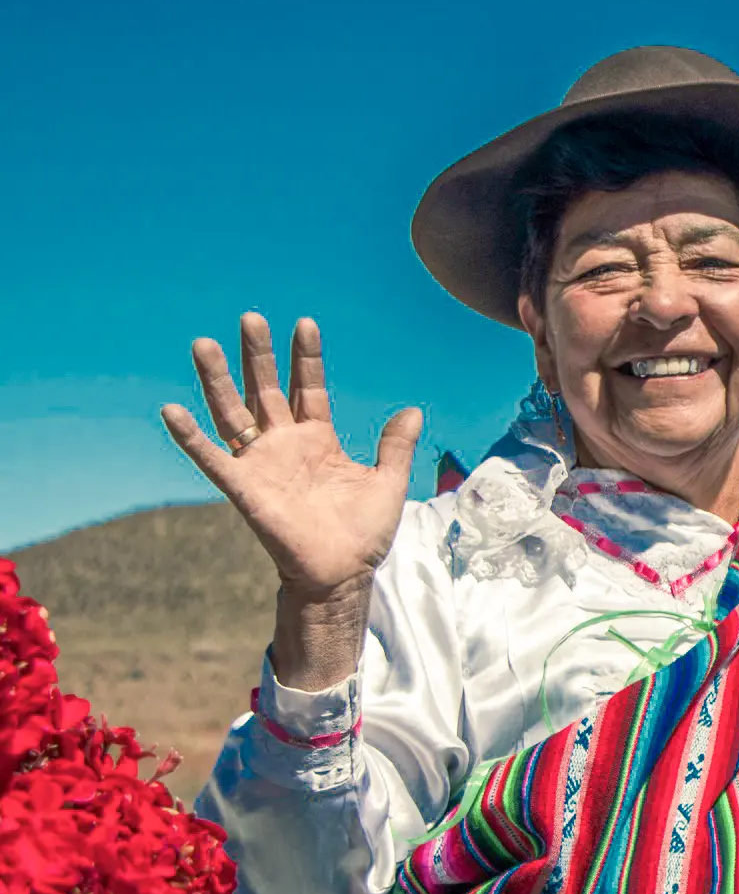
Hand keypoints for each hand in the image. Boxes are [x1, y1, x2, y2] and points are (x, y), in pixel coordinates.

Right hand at [161, 314, 420, 598]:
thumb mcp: (387, 482)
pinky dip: (190, 437)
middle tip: (249, 317)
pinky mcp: (243, 488)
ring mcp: (261, 464)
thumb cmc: (363, 535)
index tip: (304, 323)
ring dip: (218, 380)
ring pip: (234, 413)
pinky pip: (211, 459)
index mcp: (318, 440)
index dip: (306, 358)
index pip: (309, 388)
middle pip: (266, 389)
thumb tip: (412, 410)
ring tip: (204, 344)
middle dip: (258, 355)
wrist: (342, 576)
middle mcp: (285, 445)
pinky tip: (171, 410)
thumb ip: (395, 446)